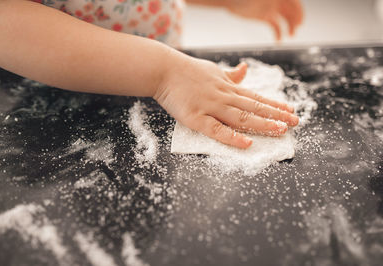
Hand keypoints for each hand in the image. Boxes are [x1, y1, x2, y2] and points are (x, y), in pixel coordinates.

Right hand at [154, 54, 298, 148]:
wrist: (163, 70)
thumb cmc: (186, 71)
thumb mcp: (213, 70)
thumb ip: (230, 74)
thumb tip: (245, 68)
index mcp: (227, 87)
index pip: (256, 97)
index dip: (274, 104)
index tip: (290, 110)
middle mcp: (224, 97)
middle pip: (254, 107)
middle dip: (276, 115)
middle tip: (295, 122)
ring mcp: (211, 107)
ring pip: (241, 117)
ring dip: (262, 124)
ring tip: (280, 130)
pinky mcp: (196, 118)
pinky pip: (217, 130)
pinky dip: (232, 137)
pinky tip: (247, 143)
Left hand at [224, 0, 302, 40]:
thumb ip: (270, 0)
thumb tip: (275, 2)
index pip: (294, 2)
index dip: (299, 11)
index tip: (300, 22)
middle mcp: (276, 0)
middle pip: (291, 10)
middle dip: (295, 20)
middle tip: (294, 31)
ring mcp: (271, 8)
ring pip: (285, 18)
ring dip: (289, 27)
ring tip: (291, 36)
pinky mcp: (264, 16)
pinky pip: (275, 25)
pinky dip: (278, 33)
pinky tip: (279, 41)